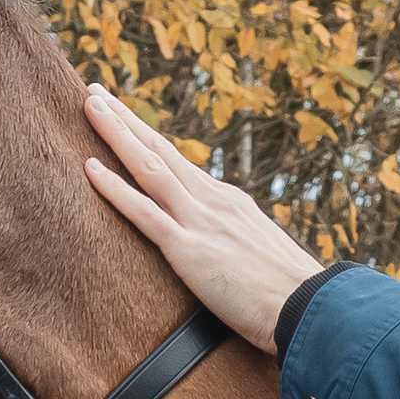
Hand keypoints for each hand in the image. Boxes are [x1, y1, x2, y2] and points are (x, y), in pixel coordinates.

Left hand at [82, 84, 324, 352]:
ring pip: (149, 167)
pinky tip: (90, 167)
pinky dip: (115, 188)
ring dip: (116, 133)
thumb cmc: (288, 293)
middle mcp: (213, 200)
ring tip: (90, 105)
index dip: (148, 139)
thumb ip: (233, 242)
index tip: (124, 118)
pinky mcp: (189, 249)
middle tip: (95, 91)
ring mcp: (200, 221)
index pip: (179, 163)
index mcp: (228, 201)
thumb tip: (220, 248)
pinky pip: (145, 212)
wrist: (309, 306)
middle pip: (161, 151)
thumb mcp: (258, 254)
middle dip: (125, 120)